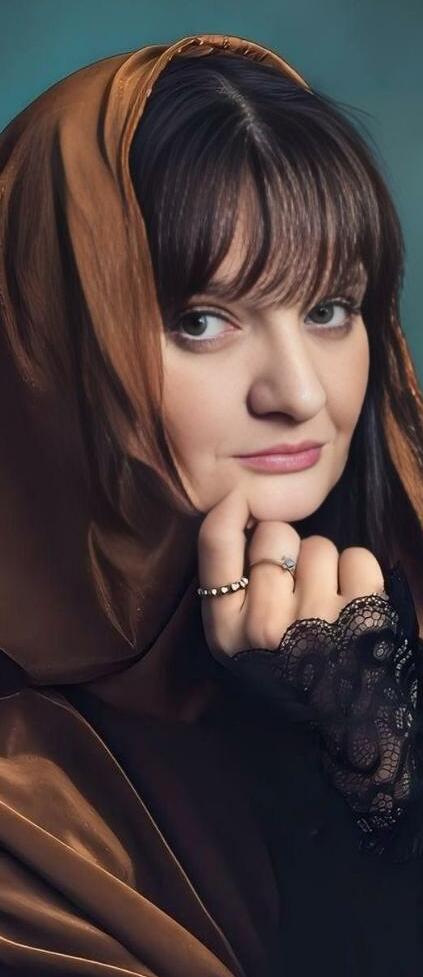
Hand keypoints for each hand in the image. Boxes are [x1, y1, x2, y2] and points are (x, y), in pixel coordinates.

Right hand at [197, 486, 384, 659]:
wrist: (343, 722)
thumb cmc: (287, 667)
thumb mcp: (237, 639)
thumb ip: (229, 583)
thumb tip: (238, 510)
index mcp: (226, 630)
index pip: (215, 544)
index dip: (229, 510)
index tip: (240, 501)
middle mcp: (266, 626)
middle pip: (274, 534)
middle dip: (287, 548)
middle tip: (294, 586)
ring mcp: (316, 621)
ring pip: (319, 545)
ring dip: (326, 566)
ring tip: (325, 604)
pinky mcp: (363, 618)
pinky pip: (358, 558)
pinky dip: (359, 574)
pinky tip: (353, 604)